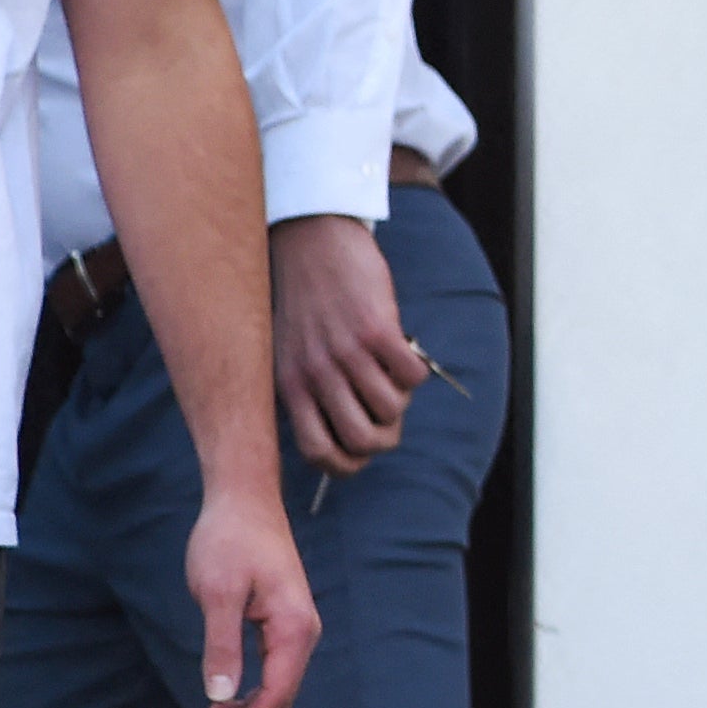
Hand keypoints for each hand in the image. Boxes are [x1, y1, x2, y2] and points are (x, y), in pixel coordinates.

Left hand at [183, 491, 322, 707]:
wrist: (244, 499)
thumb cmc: (228, 540)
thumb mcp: (217, 592)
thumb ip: (221, 645)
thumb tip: (220, 696)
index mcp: (292, 629)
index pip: (275, 697)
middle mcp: (302, 633)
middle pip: (280, 701)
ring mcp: (294, 629)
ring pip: (277, 689)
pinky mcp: (281, 623)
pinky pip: (272, 672)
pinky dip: (248, 694)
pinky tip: (222, 702)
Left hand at [272, 214, 427, 477]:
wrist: (312, 243)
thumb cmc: (306, 303)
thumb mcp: (291, 354)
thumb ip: (311, 394)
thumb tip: (354, 437)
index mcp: (291, 386)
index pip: (318, 452)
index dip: (347, 464)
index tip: (360, 451)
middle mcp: (316, 374)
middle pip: (363, 439)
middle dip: (386, 435)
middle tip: (386, 411)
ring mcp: (347, 353)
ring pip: (393, 409)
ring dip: (401, 396)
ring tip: (389, 371)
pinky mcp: (377, 329)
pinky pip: (412, 375)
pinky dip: (416, 370)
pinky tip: (402, 350)